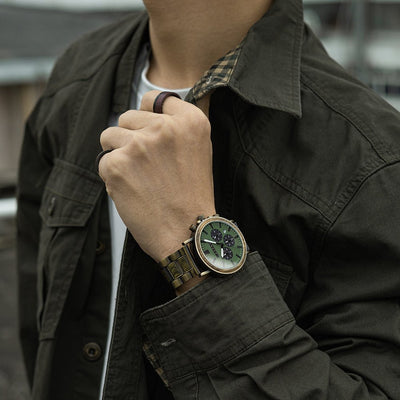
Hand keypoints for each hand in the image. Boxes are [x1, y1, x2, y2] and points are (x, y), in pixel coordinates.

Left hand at [98, 90, 215, 261]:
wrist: (187, 231)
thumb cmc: (192, 195)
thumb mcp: (198, 150)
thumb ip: (176, 126)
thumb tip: (141, 113)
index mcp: (191, 121)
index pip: (153, 99)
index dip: (147, 117)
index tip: (150, 134)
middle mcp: (165, 127)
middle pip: (127, 116)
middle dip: (131, 137)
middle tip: (146, 165)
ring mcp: (140, 144)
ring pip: (110, 136)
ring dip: (118, 155)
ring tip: (138, 178)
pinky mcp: (117, 164)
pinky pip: (103, 161)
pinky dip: (112, 176)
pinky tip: (131, 191)